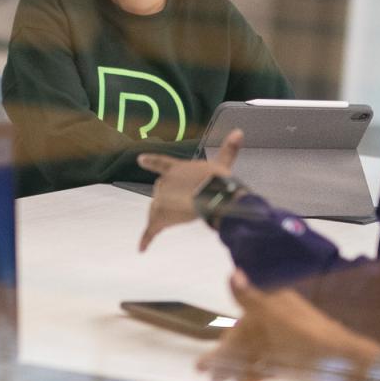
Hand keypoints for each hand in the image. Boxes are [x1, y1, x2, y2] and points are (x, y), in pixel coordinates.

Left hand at [136, 129, 242, 251]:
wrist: (210, 196)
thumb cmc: (218, 180)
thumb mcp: (223, 165)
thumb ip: (229, 150)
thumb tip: (239, 131)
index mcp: (176, 169)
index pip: (161, 164)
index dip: (150, 162)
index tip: (139, 159)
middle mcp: (164, 183)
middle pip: (162, 192)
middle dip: (171, 197)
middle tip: (187, 203)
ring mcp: (160, 200)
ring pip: (157, 209)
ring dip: (165, 214)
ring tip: (178, 218)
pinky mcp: (160, 218)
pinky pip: (150, 231)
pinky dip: (146, 239)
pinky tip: (141, 249)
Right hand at [198, 272, 379, 380]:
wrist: (346, 362)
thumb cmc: (310, 337)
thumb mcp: (277, 318)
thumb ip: (251, 299)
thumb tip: (233, 271)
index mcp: (273, 308)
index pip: (240, 326)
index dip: (223, 343)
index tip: (204, 362)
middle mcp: (276, 323)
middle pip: (245, 342)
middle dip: (226, 359)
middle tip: (206, 376)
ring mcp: (285, 343)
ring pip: (254, 355)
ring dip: (237, 368)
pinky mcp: (293, 360)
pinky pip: (268, 365)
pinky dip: (255, 373)